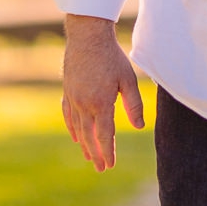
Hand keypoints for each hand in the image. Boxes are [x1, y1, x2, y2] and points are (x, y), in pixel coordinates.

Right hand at [62, 14, 143, 171]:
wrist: (87, 37)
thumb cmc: (112, 56)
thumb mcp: (128, 79)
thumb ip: (134, 104)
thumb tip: (139, 126)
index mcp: (101, 103)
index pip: (105, 134)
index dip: (107, 151)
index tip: (109, 165)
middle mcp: (84, 104)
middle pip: (90, 136)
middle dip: (95, 153)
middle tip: (100, 168)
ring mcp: (73, 98)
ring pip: (78, 128)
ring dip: (84, 144)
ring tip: (88, 157)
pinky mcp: (67, 91)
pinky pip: (68, 115)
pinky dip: (72, 128)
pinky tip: (76, 136)